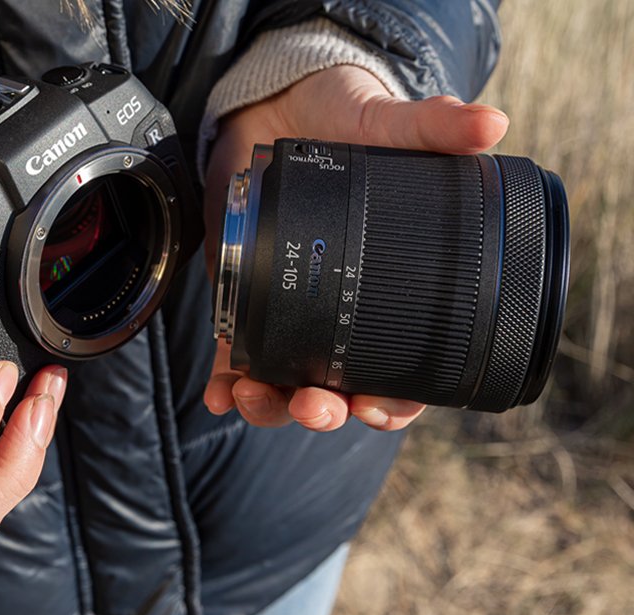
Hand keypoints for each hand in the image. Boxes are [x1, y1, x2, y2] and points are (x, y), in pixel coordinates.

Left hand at [203, 65, 508, 430]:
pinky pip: (236, 352)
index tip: (377, 407)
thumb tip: (491, 125)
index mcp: (385, 290)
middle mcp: (336, 312)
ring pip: (282, 381)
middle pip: (335, 386)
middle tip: (316, 405)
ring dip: (269, 403)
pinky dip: (227, 380)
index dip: (394, 401)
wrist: (275, 108)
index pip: (401, 368)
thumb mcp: (385, 122)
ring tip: (255, 398)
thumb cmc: (340, 121)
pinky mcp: (243, 297)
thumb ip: (431, 126)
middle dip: (323, 409)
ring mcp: (286, 310)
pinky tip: (220, 393)